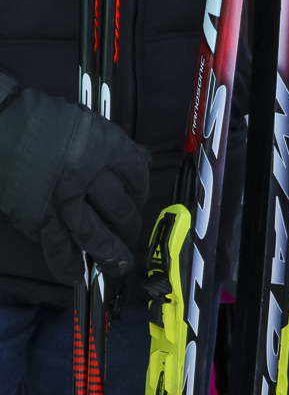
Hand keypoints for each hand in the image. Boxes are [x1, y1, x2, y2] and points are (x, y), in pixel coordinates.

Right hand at [0, 78, 148, 278]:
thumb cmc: (42, 120)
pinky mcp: (37, 216)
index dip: (142, 191)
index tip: (139, 199)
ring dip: (110, 252)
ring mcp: (62, 199)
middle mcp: (88, 174)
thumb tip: (144, 159)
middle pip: (121, 209)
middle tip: (129, 232)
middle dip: (129, 226)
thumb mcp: (87, 122)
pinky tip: (77, 274)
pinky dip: (68, 264)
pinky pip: (57, 247)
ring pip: (96, 234)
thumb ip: (117, 143)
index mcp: (105, 147)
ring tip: (118, 264)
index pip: (138, 176)